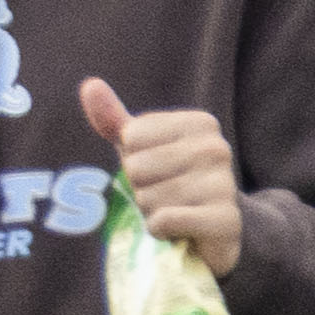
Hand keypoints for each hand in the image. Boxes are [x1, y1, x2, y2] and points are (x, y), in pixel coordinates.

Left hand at [82, 75, 241, 269]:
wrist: (213, 228)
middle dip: (141, 187)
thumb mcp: (140, 148)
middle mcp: (217, 149)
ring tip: (174, 210)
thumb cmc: (170, 180)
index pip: (132, 136)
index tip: (158, 168)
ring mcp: (224, 185)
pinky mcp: (223, 220)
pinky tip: (178, 229)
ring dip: (151, 210)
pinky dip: (160, 230)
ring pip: (147, 197)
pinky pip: (164, 220)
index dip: (134, 158)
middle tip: (164, 193)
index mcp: (201, 123)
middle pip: (136, 167)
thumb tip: (90, 85)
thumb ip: (114, 120)